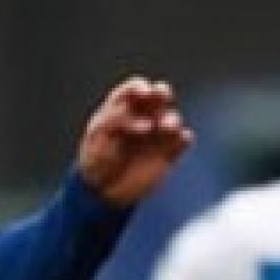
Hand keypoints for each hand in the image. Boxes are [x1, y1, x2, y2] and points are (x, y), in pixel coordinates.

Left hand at [74, 77, 193, 207]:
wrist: (102, 191)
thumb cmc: (95, 160)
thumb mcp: (97, 137)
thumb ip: (115, 120)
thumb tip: (147, 122)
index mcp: (123, 107)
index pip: (134, 88)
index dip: (138, 88)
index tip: (140, 94)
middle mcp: (144, 114)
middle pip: (159, 93)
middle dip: (161, 92)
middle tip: (161, 96)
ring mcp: (158, 132)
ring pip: (172, 117)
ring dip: (170, 119)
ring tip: (163, 126)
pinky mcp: (169, 151)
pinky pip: (183, 140)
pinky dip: (183, 138)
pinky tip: (179, 140)